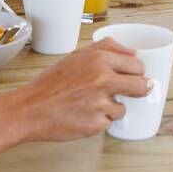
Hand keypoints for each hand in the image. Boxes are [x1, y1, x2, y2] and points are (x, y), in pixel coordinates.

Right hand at [12, 37, 152, 140]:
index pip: (137, 65)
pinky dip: (99, 120)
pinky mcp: (97, 124)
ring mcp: (101, 103)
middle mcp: (103, 80)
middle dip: (138, 90)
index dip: (137, 72)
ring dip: (112, 108)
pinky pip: (109, 122)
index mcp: (99, 60)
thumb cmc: (50, 83)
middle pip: (142, 86)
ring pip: (123, 108)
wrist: (30, 108)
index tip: (134, 76)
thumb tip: (133, 52)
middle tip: (128, 92)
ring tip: (90, 104)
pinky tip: (83, 115)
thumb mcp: (76, 55)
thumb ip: (107, 48)